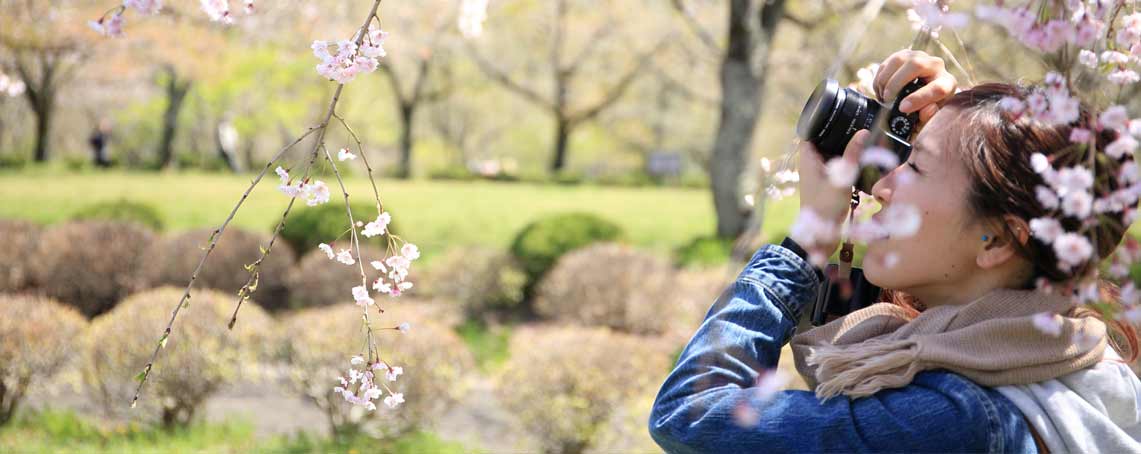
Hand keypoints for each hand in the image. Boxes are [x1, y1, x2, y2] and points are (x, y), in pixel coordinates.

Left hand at [797, 130, 868, 258]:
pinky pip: (839, 168)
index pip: (810, 132)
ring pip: (833, 155)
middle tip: (858, 123)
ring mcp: (820, 175)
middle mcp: (812, 165)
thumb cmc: (825, 208)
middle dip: (839, 134)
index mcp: (808, 160)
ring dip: (846, 149)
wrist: (820, 237)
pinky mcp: (829, 185)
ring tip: (864, 137)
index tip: (838, 113)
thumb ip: (853, 156)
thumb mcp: (841, 179)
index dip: (820, 121)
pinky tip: (863, 159)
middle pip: (824, 141)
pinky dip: (849, 163)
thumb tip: (863, 133)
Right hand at [873, 50, 956, 124]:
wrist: (921, 93)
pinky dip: (879, 78)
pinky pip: (888, 63)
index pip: (938, 88)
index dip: (919, 99)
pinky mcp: (904, 55)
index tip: (902, 108)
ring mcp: (919, 57)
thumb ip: (928, 117)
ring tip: (883, 97)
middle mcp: (936, 65)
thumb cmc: (925, 107)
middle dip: (896, 84)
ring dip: (885, 80)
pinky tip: (880, 90)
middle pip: (916, 65)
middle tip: (888, 100)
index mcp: (947, 83)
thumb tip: (924, 111)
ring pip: (899, 60)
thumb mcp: (929, 117)